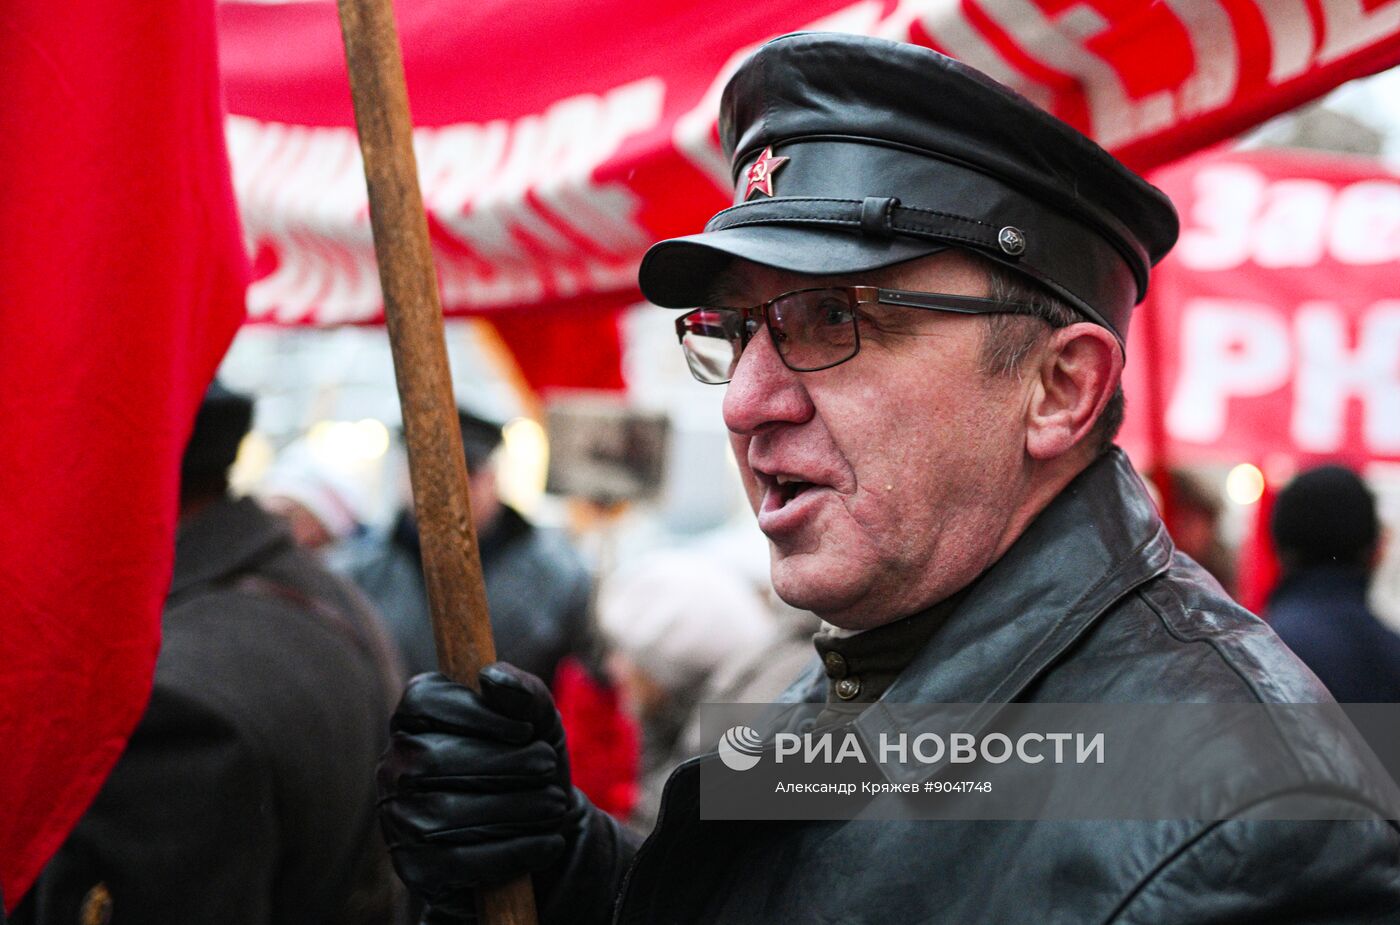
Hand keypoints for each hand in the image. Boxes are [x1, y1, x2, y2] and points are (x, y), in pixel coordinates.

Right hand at [378, 664, 575, 917]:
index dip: (475, 713)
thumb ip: (522, 691)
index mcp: (414, 720)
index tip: (525, 729)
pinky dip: (512, 851)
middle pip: (434, 759)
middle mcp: (393, 767)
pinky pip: (458, 861)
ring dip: (514, 808)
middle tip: (547, 766)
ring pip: (446, 812)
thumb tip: (490, 677)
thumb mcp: (539, 722)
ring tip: (555, 805)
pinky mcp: (415, 867)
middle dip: (503, 763)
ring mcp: (398, 820)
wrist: (538, 832)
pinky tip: (548, 843)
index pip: (423, 702)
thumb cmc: (530, 762)